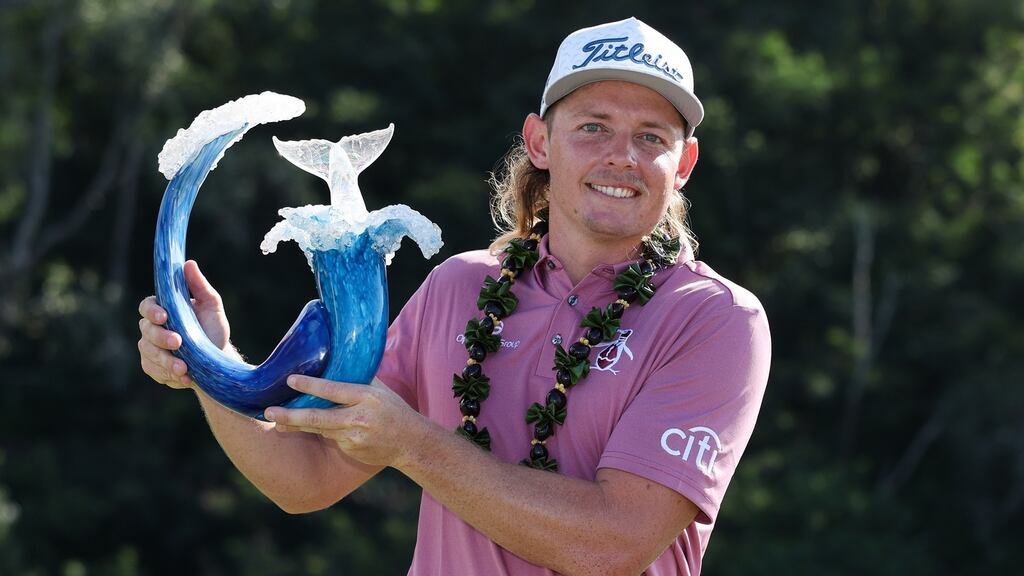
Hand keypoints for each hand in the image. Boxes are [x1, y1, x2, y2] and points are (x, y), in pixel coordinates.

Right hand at [138, 260, 231, 388]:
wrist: (217, 360)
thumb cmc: (212, 328)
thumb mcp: (211, 306)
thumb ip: (199, 286)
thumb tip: (188, 264)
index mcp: (163, 309)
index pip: (147, 306)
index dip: (152, 311)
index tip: (164, 316)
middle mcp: (152, 328)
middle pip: (146, 331)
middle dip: (162, 338)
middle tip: (178, 342)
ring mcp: (150, 348)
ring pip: (149, 353)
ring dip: (166, 361)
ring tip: (183, 368)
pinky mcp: (154, 367)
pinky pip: (153, 370)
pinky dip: (168, 375)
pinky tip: (184, 377)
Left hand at [265, 376, 425, 467]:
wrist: (410, 443)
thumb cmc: (393, 409)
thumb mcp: (380, 389)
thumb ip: (358, 378)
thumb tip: (336, 360)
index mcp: (366, 397)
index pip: (333, 390)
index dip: (311, 385)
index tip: (290, 380)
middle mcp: (358, 418)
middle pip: (318, 417)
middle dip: (291, 415)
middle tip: (269, 411)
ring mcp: (354, 437)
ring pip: (319, 428)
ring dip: (297, 424)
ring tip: (276, 421)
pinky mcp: (351, 450)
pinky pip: (330, 437)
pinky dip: (319, 431)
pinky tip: (303, 427)